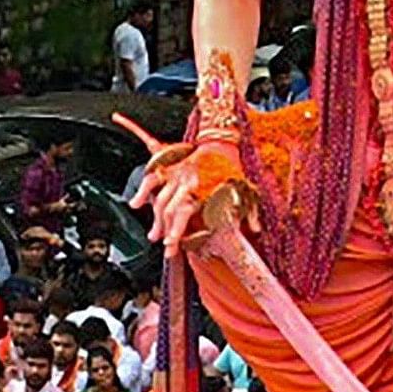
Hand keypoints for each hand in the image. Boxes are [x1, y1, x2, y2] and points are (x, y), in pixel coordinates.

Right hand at [130, 137, 246, 247]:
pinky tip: (136, 204)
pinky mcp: (168, 169)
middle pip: (168, 211)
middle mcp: (185, 183)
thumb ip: (249, 210)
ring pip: (159, 201)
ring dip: (156, 220)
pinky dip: (142, 192)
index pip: (183, 213)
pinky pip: (150, 180)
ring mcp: (175, 176)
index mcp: (201, 188)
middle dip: (165, 231)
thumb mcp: (243, 188)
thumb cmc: (229, 168)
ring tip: (155, 235)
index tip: (171, 245)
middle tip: (166, 248)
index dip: (175, 230)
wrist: (218, 143)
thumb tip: (256, 230)